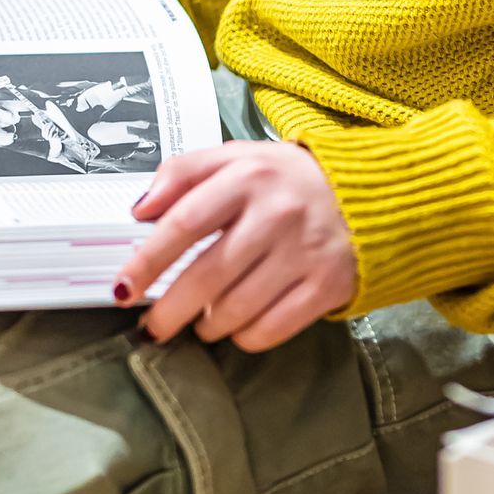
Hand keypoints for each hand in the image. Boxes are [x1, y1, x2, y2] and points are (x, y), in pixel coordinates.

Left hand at [115, 142, 357, 352]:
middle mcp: (276, 213)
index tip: (124, 286)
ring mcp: (304, 252)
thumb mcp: (237, 157)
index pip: (185, 221)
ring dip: (207, 324)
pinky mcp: (327, 285)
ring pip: (236, 309)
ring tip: (200, 321)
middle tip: (152, 326)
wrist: (369, 195)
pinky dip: (244, 336)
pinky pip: (271, 329)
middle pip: (207, 274)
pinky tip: (237, 326)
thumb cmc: (286, 180)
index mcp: (248, 175)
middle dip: (169, 309)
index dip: (149, 259)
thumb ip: (184, 171)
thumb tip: (139, 210)